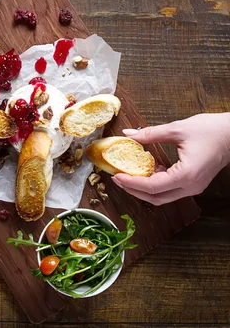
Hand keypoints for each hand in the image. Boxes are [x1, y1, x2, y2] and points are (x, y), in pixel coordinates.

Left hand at [112, 113, 229, 204]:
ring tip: (128, 174)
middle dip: (134, 190)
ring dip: (144, 188)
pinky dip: (156, 183)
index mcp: (186, 175)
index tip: (117, 176)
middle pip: (156, 198)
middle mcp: (190, 187)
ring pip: (163, 197)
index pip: (153, 187)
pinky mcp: (194, 184)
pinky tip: (148, 169)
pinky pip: (171, 190)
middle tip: (117, 179)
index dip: (132, 183)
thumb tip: (129, 134)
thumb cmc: (210, 130)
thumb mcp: (177, 129)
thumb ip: (150, 134)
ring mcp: (193, 187)